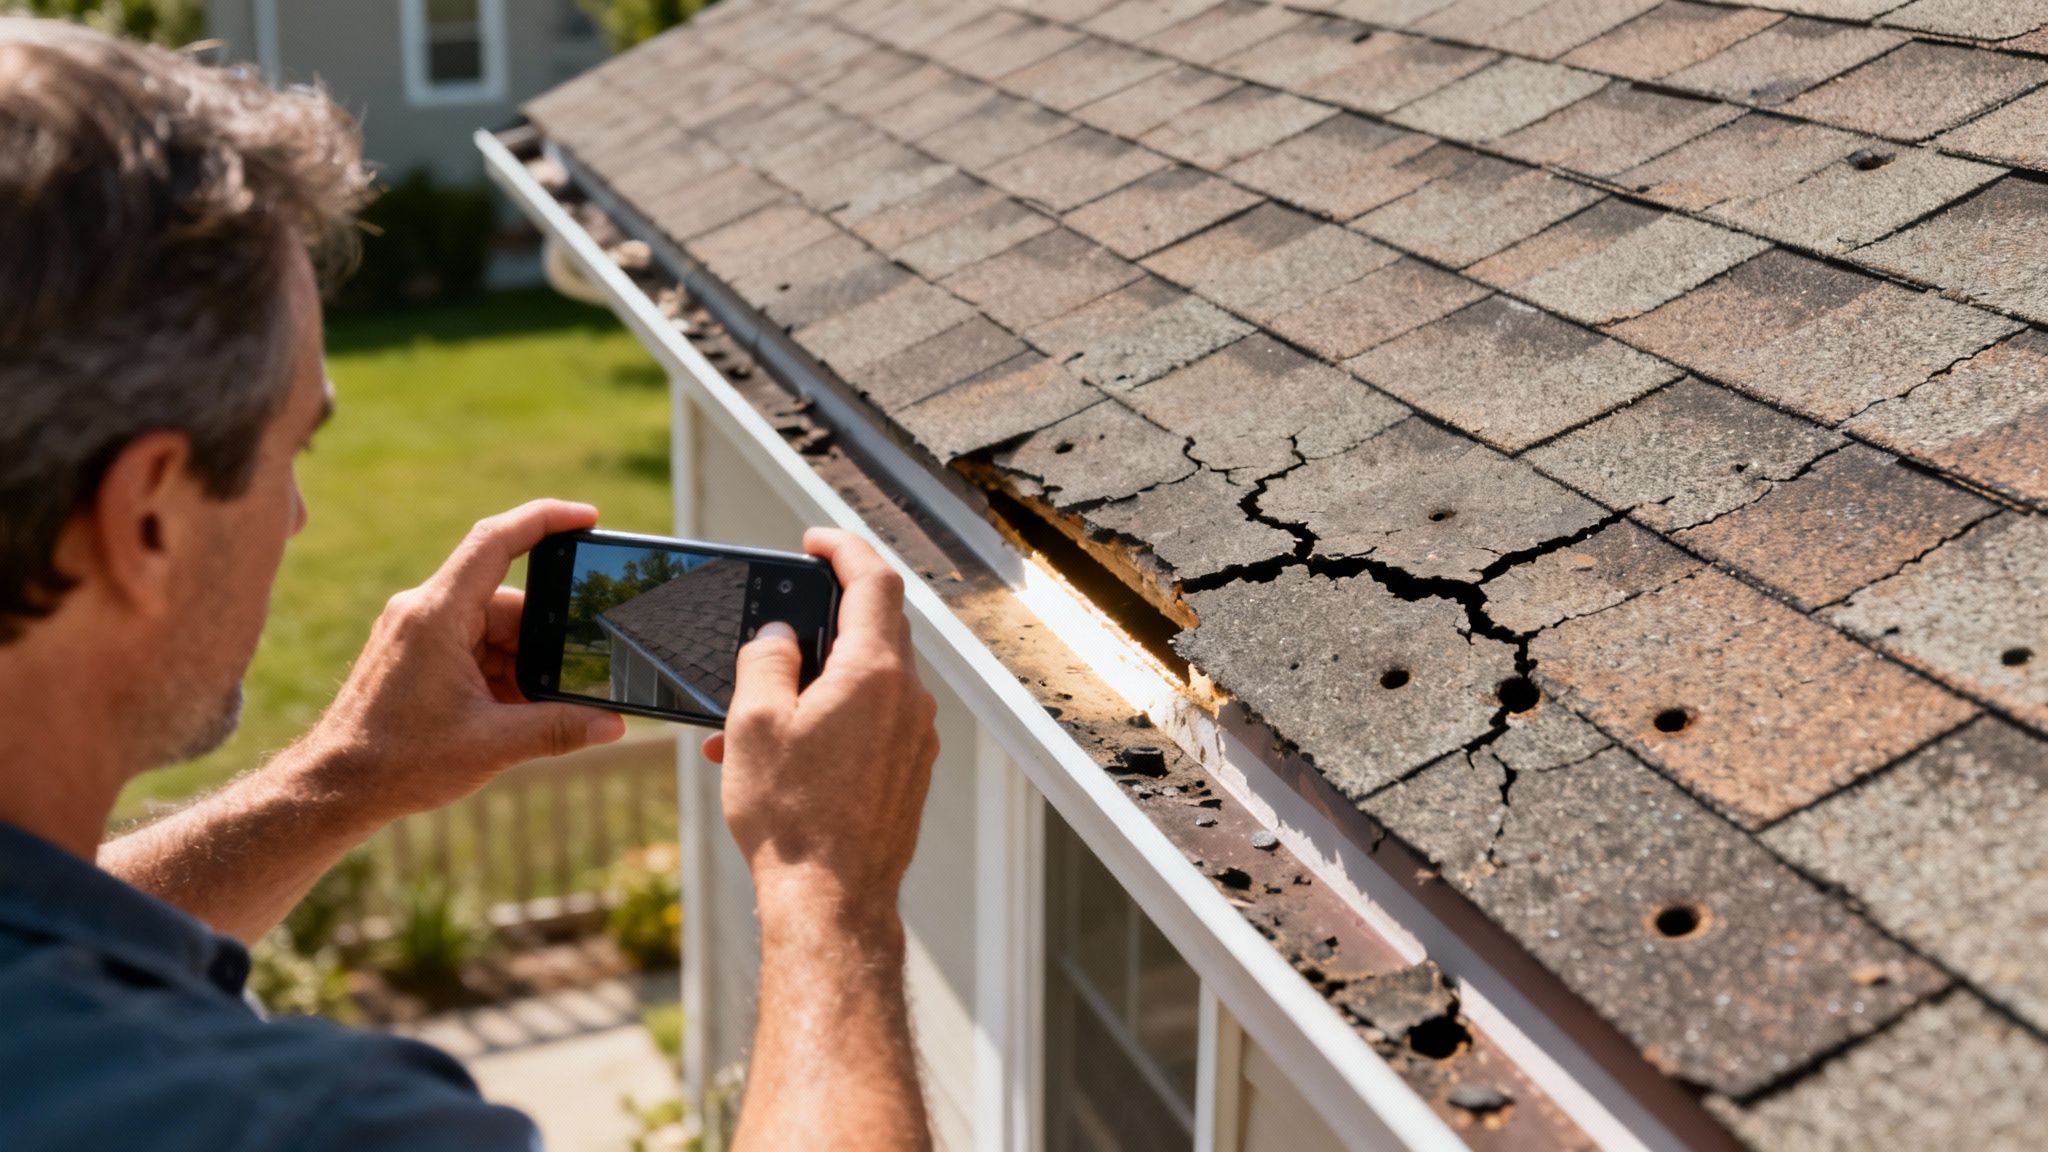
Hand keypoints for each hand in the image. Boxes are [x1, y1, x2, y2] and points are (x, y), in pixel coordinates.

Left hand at [303, 499, 626, 823]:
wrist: (335, 789)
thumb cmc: (398, 763)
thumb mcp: (492, 745)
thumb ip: (559, 729)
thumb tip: (614, 725)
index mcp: (436, 615)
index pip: (495, 541)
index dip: (544, 519)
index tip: (587, 517)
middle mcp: (423, 611)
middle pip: (507, 603)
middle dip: (544, 644)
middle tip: (570, 682)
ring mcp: (417, 632)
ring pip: (494, 630)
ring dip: (521, 667)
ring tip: (527, 714)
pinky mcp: (415, 653)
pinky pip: (473, 647)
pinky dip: (499, 676)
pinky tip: (508, 714)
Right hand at [705, 528, 938, 933]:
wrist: (831, 901)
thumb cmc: (791, 816)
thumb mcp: (754, 722)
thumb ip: (766, 660)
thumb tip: (778, 636)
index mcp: (876, 671)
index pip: (873, 579)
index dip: (843, 547)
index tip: (814, 541)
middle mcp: (908, 698)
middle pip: (876, 627)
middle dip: (825, 616)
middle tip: (780, 620)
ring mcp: (915, 738)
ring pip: (869, 680)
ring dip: (817, 679)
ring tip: (755, 711)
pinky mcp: (909, 772)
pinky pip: (871, 722)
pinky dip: (831, 717)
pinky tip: (782, 750)